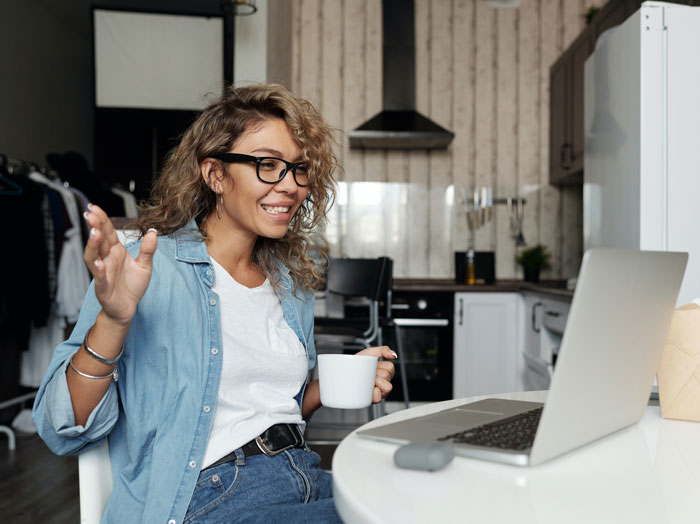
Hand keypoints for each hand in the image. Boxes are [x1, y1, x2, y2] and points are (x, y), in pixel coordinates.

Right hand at [83, 204, 157, 326]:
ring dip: (93, 245)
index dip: (102, 220)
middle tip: (91, 214)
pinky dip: (98, 270)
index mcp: (115, 251)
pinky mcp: (103, 287)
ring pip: (93, 257)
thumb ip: (148, 250)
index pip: (107, 232)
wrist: (128, 308)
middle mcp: (106, 259)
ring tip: (94, 233)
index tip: (95, 207)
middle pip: (98, 241)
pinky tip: (98, 262)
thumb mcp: (145, 266)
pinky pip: (99, 277)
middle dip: (94, 227)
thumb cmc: (132, 286)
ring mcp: (103, 273)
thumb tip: (153, 232)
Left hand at [356, 346, 396, 402]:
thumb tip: (394, 355)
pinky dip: (374, 393)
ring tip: (367, 381)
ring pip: (387, 387)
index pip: (390, 367)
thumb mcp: (369, 353)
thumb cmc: (356, 364)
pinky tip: (367, 389)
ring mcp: (379, 392)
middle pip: (387, 376)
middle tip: (367, 373)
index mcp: (385, 372)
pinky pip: (379, 398)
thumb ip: (382, 350)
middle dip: (376, 373)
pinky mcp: (373, 400)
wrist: (342, 372)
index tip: (372, 366)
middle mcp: (384, 383)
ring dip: (375, 382)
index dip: (380, 365)